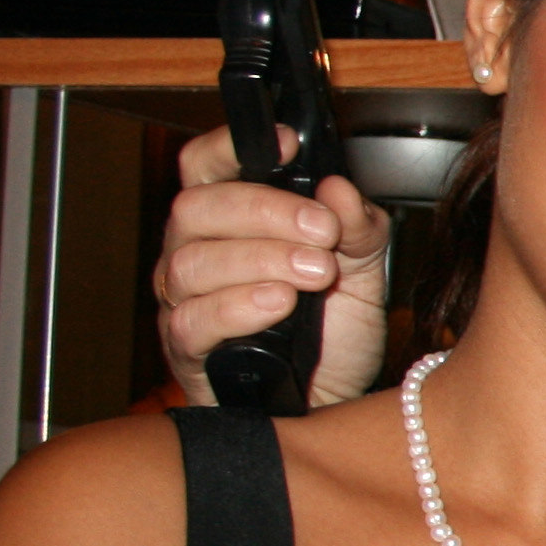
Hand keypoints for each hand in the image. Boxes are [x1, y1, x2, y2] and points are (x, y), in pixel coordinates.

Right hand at [152, 127, 392, 409]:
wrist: (331, 403)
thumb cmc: (332, 333)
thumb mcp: (363, 271)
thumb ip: (358, 227)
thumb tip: (339, 189)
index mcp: (230, 220)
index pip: (204, 165)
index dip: (231, 145)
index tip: (286, 141)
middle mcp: (194, 252)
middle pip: (197, 208)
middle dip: (266, 212)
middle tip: (324, 232)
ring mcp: (183, 302)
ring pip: (192, 263)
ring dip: (261, 260)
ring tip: (315, 273)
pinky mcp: (187, 352)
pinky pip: (192, 321)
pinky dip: (238, 307)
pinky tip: (278, 304)